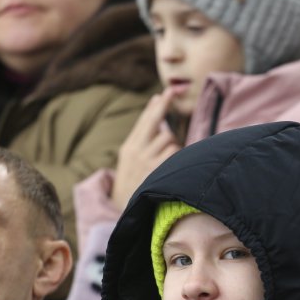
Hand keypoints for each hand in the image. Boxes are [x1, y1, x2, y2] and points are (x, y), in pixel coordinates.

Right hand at [111, 89, 180, 209]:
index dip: (156, 106)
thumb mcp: (131, 161)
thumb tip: (160, 119)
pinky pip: (174, 153)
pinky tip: (171, 167)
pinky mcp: (157, 171)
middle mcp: (136, 151)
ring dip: (172, 145)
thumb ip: (144, 141)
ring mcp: (146, 161)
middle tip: (173, 90)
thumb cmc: (133, 182)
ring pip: (168, 139)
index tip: (164, 92)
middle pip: (154, 121)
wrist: (123, 209)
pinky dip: (176, 156)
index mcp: (129, 147)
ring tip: (165, 160)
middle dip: (164, 105)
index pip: (144, 121)